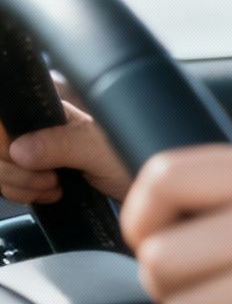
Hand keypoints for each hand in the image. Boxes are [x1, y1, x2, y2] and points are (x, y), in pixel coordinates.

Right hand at [0, 74, 132, 204]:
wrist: (146, 187)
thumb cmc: (133, 157)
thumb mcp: (99, 149)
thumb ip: (61, 145)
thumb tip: (18, 148)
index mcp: (50, 109)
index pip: (3, 123)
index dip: (5, 145)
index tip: (25, 158)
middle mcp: (38, 126)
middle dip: (14, 171)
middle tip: (51, 177)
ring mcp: (35, 150)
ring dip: (20, 185)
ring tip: (55, 185)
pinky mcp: (35, 171)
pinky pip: (7, 183)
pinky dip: (23, 194)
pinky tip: (50, 193)